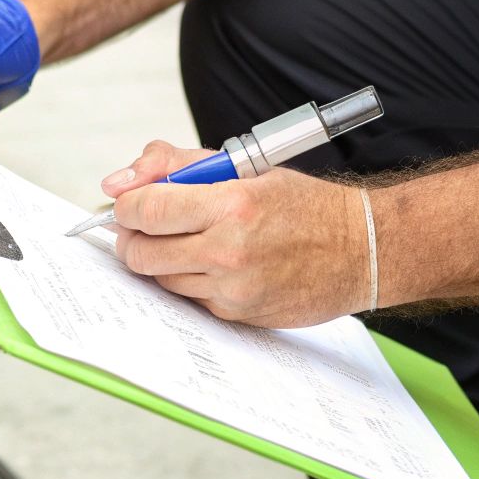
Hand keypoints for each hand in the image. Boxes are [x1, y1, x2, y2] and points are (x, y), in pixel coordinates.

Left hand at [104, 140, 369, 328]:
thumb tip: (117, 182)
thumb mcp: (243, 166)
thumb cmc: (303, 204)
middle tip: (145, 225)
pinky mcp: (238, 314)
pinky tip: (211, 261)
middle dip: (131, 236)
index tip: (130, 203)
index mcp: (230, 204)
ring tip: (185, 239)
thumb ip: (176, 165)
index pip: (144, 210)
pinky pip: (189, 298)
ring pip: (160, 278)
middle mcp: (229, 251)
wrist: (360, 249)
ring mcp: (232, 289)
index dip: (126, 206)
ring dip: (159, 258)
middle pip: (140, 252)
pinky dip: (188, 279)